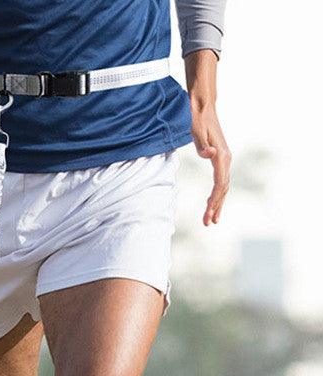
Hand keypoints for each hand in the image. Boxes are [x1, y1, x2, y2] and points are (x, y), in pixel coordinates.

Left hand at [185, 50, 230, 225]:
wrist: (202, 105)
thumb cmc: (196, 118)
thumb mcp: (195, 130)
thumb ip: (202, 144)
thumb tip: (209, 155)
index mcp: (221, 156)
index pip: (220, 184)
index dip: (214, 202)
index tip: (207, 216)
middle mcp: (226, 158)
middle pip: (223, 189)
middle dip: (216, 207)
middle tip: (208, 223)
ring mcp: (224, 157)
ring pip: (223, 186)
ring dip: (217, 202)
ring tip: (211, 219)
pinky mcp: (220, 156)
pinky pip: (220, 179)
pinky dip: (217, 193)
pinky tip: (211, 202)